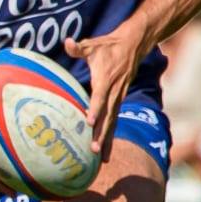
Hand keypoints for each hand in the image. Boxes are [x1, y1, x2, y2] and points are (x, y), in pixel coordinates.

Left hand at [64, 22, 149, 156]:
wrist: (132, 46)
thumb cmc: (108, 46)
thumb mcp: (92, 45)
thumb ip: (79, 48)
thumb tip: (67, 43)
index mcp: (106, 79)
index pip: (100, 96)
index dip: (95, 109)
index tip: (89, 121)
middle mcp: (114, 92)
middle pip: (108, 115)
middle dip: (101, 134)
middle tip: (93, 150)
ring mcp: (119, 98)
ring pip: (112, 122)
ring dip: (106, 140)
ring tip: (101, 158)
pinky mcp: (119, 101)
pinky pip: (114, 121)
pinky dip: (110, 136)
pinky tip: (105, 151)